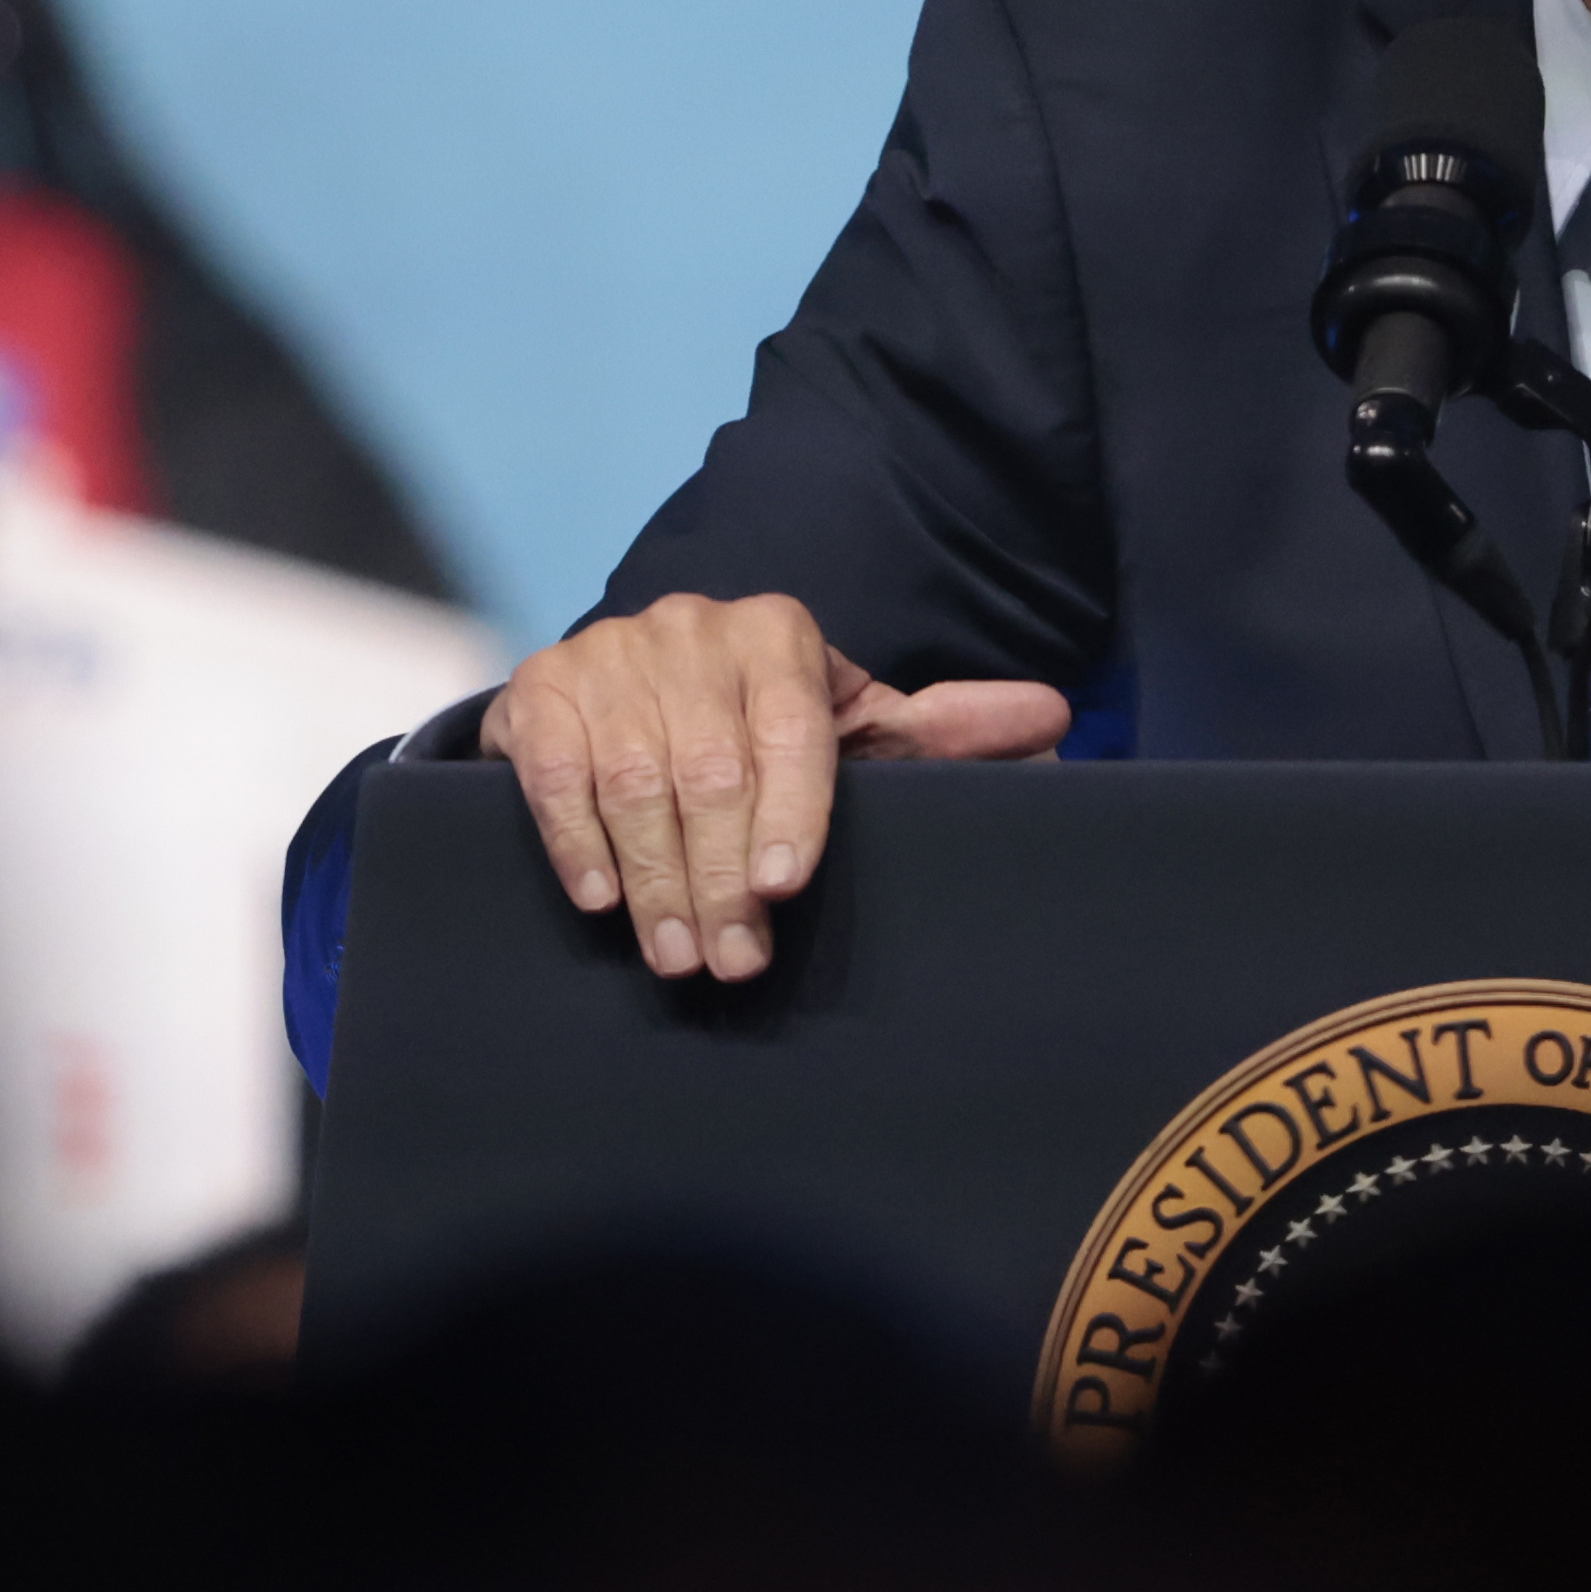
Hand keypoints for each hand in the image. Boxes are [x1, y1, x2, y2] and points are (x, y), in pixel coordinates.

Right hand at [480, 592, 1070, 982]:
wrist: (631, 686)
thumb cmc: (760, 723)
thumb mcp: (849, 725)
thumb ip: (942, 732)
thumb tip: (1053, 723)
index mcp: (779, 632)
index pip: (790, 730)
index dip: (789, 813)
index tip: (786, 890)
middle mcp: (692, 629)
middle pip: (708, 770)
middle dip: (722, 879)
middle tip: (732, 962)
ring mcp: (608, 654)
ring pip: (632, 780)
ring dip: (654, 880)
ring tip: (676, 955)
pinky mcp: (537, 689)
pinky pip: (552, 773)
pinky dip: (575, 841)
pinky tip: (599, 902)